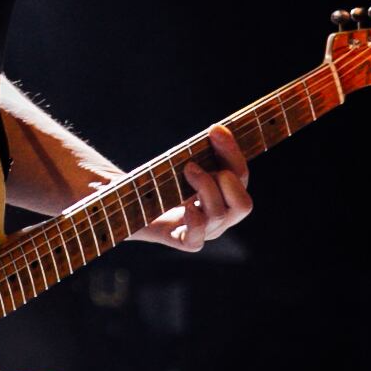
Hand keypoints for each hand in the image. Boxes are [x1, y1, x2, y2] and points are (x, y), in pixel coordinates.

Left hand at [132, 125, 252, 251]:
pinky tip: (185, 206)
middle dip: (228, 178)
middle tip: (198, 163)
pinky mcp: (179, 241)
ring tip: (187, 170)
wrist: (128, 206)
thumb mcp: (182, 162)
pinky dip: (194, 222)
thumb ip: (201, 150)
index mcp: (224, 195)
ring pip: (219, 216)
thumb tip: (218, 130)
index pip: (241, 177)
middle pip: (243, 205)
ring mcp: (202, 232)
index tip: (216, 130)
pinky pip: (196, 240)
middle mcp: (218, 217)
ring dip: (205, 187)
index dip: (232, 153)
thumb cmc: (155, 180)